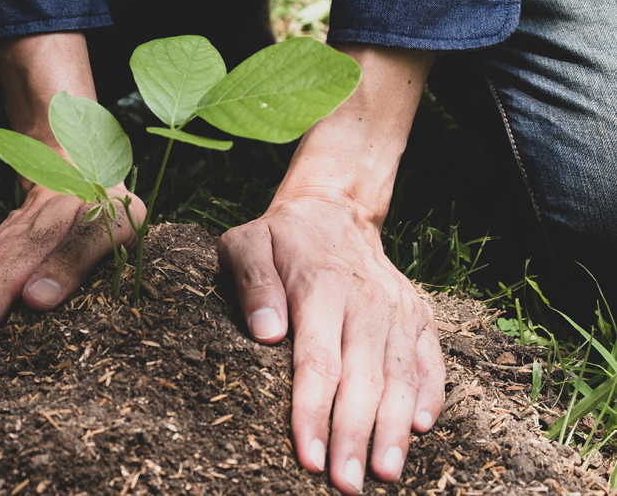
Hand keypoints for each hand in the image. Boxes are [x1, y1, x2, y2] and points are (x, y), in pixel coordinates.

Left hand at [219, 191, 444, 494]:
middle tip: (345, 484)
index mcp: (322, 288)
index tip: (309, 457)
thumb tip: (265, 333)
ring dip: (394, 429)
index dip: (314, 413)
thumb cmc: (282, 237)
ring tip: (385, 473)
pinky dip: (430, 394)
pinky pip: (431, 361)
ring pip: (400, 378)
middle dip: (354, 436)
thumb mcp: (248, 243)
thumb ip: (252, 282)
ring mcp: (398, 311)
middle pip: (363, 380)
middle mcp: (368, 302)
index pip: (319, 362)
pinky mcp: (418, 316)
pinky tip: (421, 429)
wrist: (333, 211)